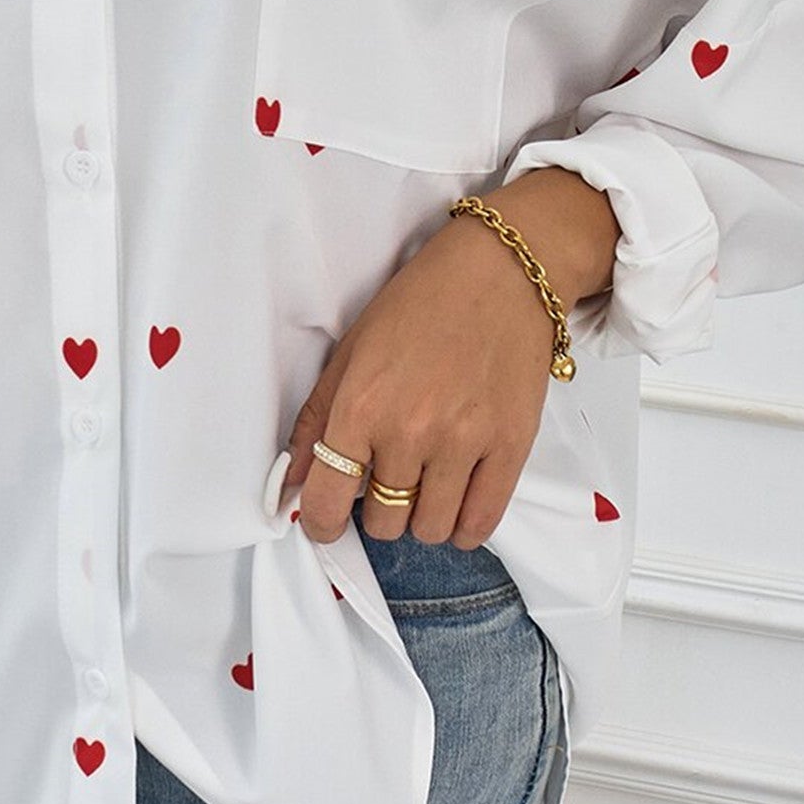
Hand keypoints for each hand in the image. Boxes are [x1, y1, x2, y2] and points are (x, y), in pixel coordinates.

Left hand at [279, 205, 578, 548]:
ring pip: (429, 529)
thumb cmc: (422, 303)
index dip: (321, 523)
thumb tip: (292, 480)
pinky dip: (463, 524)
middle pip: (382, 522)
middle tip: (387, 477)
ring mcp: (463, 443)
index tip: (326, 522)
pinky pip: (479, 524)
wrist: (499, 273)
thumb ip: (316, 420)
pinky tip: (457, 498)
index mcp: (361, 407)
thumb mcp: (351, 352)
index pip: (326, 501)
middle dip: (378, 509)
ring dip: (421, 516)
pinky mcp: (510, 447)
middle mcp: (409, 432)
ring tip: (425, 481)